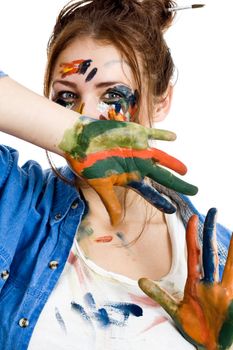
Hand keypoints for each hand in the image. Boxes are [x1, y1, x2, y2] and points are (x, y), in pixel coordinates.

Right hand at [59, 117, 197, 224]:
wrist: (77, 140)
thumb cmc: (86, 162)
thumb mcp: (100, 186)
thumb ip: (111, 203)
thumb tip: (116, 223)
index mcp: (129, 178)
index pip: (150, 192)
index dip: (161, 201)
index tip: (173, 210)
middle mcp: (136, 165)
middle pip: (162, 177)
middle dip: (178, 184)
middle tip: (194, 191)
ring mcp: (137, 150)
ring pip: (161, 158)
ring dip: (174, 163)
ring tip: (186, 171)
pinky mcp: (133, 134)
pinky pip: (152, 134)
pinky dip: (162, 135)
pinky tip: (174, 137)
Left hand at [139, 208, 232, 349]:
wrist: (211, 348)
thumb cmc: (197, 329)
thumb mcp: (175, 310)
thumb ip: (159, 295)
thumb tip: (141, 280)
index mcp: (196, 282)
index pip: (194, 253)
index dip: (193, 235)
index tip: (192, 217)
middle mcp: (210, 282)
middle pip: (210, 252)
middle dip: (211, 231)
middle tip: (214, 210)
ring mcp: (222, 290)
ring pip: (226, 264)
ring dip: (231, 248)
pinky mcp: (232, 300)